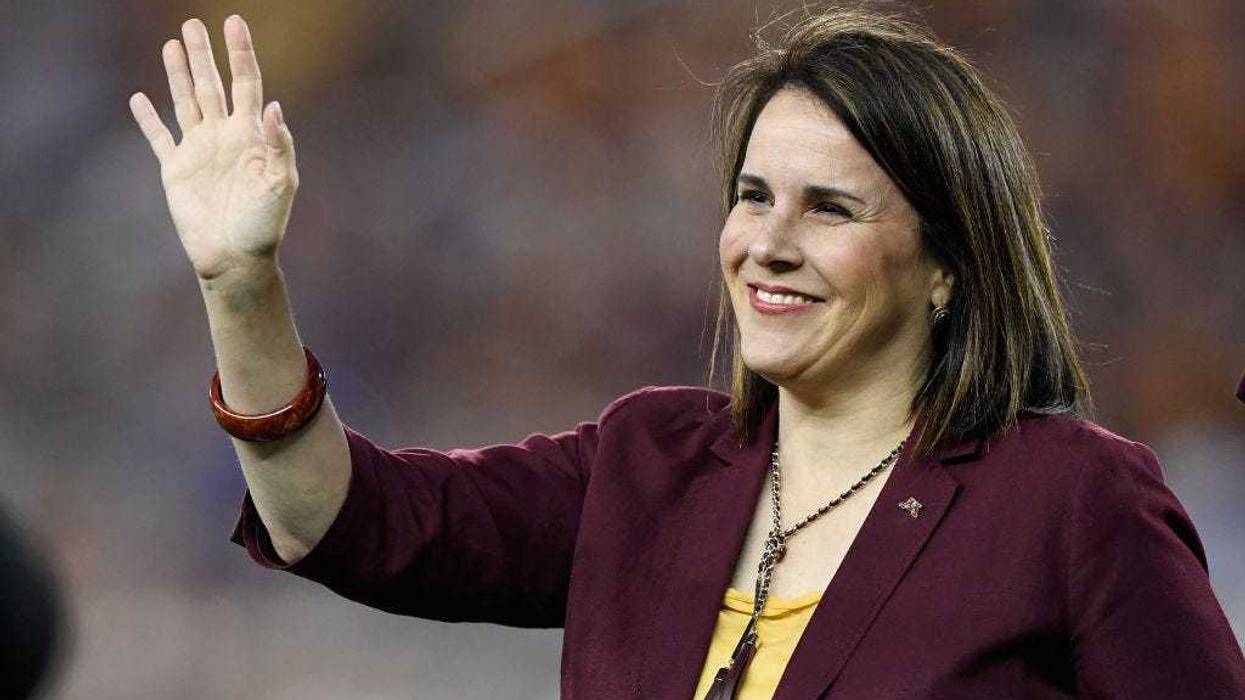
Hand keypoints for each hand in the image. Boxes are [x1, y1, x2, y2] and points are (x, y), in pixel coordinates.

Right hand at [129, 15, 297, 280]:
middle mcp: (225, 136)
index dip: (241, 53)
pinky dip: (148, 119)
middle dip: (204, 55)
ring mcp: (199, 151)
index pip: (247, 83)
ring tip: (172, 44)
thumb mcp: (280, 183)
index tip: (234, 22)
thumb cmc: (264, 224)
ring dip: (178, 74)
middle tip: (193, 23)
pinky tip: (139, 97)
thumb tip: (273, 106)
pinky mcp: (176, 170)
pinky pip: (160, 137)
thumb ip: (278, 145)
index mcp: (252, 135)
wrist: (236, 258)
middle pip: (212, 85)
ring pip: (186, 102)